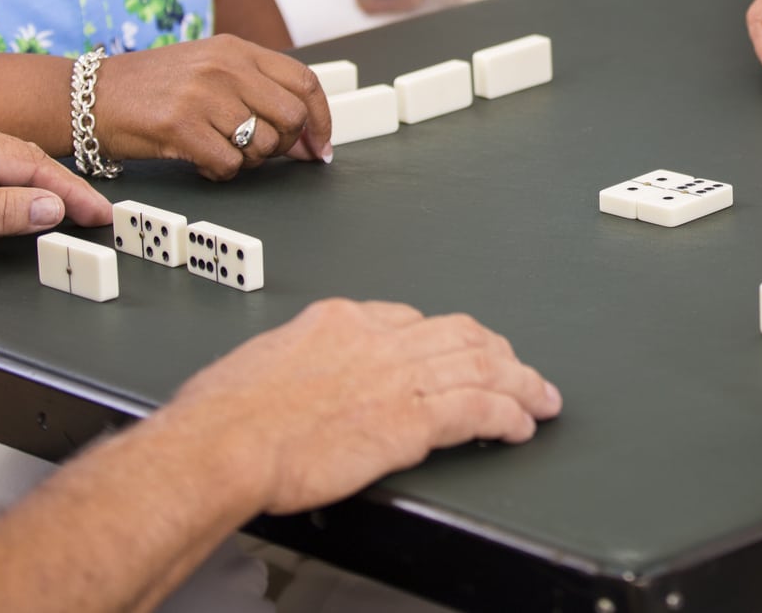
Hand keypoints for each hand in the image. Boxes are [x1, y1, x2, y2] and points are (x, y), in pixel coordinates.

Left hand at [0, 115, 111, 273]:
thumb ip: (7, 213)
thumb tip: (54, 207)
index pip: (35, 165)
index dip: (73, 193)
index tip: (101, 214)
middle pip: (24, 161)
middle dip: (60, 190)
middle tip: (92, 217)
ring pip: (3, 168)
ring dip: (34, 190)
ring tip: (64, 212)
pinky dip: (7, 190)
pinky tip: (16, 204)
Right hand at [94, 36, 333, 178]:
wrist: (88, 95)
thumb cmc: (151, 88)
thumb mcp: (209, 69)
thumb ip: (257, 91)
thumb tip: (307, 138)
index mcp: (237, 49)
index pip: (305, 82)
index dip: (321, 119)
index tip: (319, 145)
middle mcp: (225, 67)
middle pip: (291, 117)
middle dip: (284, 145)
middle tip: (260, 153)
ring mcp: (202, 95)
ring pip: (262, 145)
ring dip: (248, 162)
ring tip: (222, 152)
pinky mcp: (180, 126)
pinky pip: (229, 165)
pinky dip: (220, 173)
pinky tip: (201, 161)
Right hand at [171, 299, 560, 514]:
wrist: (222, 444)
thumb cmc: (221, 417)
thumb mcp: (260, 363)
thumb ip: (296, 365)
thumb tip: (295, 384)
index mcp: (338, 321)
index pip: (408, 319)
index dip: (440, 338)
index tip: (455, 352)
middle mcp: (376, 340)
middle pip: (458, 335)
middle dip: (496, 351)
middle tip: (518, 368)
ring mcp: (398, 378)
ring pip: (481, 367)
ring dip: (519, 384)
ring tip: (540, 398)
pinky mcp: (410, 422)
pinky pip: (478, 410)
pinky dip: (508, 415)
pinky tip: (521, 425)